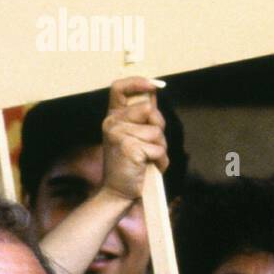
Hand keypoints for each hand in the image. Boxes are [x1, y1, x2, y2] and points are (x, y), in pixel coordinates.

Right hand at [100, 77, 169, 201]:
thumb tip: (152, 95)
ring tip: (147, 159)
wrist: (118, 191)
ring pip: (157, 132)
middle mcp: (112, 123)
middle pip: (150, 110)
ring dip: (160, 148)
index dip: (137, 82)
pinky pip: (159, 149)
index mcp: (113, 117)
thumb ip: (142, 117)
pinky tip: (148, 167)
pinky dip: (160, 161)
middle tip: (150, 145)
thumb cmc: (131, 164)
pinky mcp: (129, 148)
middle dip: (158, 127)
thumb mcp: (134, 136)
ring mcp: (119, 134)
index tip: (153, 85)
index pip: (118, 88)